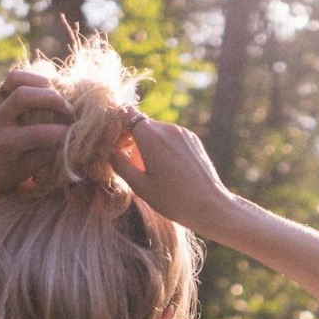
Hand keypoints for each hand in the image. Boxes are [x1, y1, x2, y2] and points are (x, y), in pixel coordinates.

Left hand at [0, 70, 71, 197]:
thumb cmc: (4, 173)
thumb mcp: (26, 171)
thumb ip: (47, 152)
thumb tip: (71, 135)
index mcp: (4, 144)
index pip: (37, 133)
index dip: (62, 133)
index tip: (75, 134)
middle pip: (24, 97)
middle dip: (53, 100)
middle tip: (69, 111)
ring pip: (17, 80)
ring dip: (42, 83)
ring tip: (58, 96)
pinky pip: (14, 77)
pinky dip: (32, 77)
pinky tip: (46, 88)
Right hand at [108, 117, 235, 228]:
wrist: (209, 205)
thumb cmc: (172, 199)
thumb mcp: (139, 185)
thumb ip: (120, 164)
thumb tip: (109, 150)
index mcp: (150, 136)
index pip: (127, 113)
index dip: (118, 126)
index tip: (117, 144)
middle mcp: (167, 128)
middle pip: (142, 124)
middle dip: (134, 139)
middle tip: (133, 164)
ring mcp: (183, 132)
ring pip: (157, 131)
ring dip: (150, 144)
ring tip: (154, 171)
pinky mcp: (193, 139)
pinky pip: (172, 136)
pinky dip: (165, 146)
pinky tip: (170, 169)